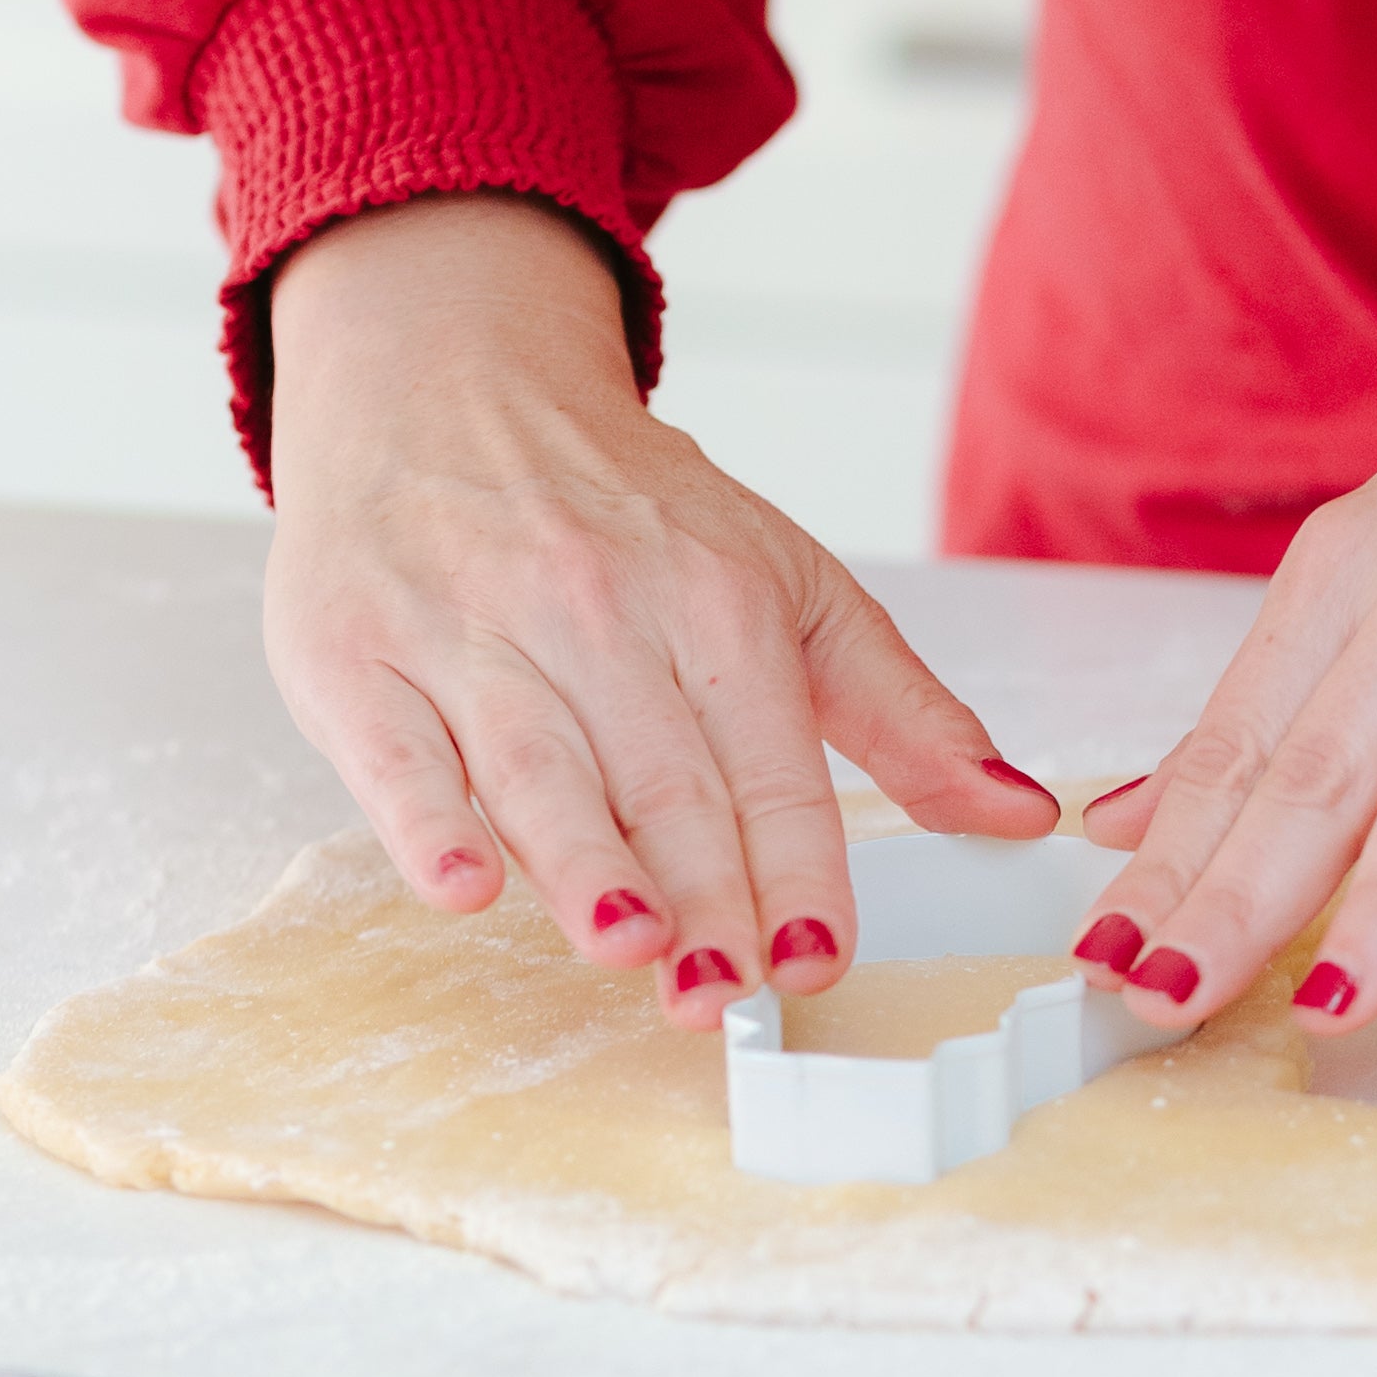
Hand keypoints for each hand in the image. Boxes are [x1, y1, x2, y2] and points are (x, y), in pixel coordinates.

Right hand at [264, 194, 1056, 1023]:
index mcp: (716, 596)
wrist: (446, 379)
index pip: (768, 759)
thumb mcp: (786, 582)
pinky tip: (465, 886)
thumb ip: (901, 712)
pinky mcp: (354, 650)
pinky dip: (427, 820)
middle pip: (659, 777)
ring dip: (584, 864)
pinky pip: (395, 751)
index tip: (817, 956)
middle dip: (699, 893)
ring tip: (628, 949)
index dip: (794, 866)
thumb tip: (1022, 815)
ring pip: (538, 765)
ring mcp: (471, 627)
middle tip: (726, 997)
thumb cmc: (627, 509)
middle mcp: (597, 606)